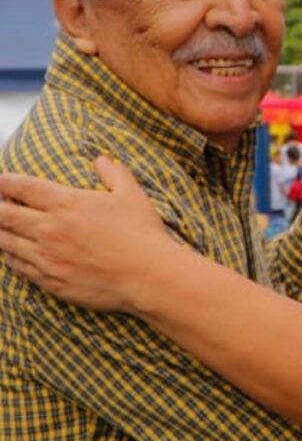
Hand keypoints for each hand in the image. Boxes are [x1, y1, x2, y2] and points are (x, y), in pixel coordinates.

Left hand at [0, 158, 167, 312]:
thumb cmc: (142, 233)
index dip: (5, 182)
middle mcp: (50, 229)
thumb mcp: (131, 194)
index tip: (0, 181)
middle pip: (4, 215)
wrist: (148, 275)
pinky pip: (18, 267)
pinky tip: (11, 253)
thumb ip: (114, 173)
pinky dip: (10, 257)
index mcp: (66, 203)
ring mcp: (47, 257)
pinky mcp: (51, 281)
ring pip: (5, 242)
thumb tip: (102, 160)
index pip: (22, 187)